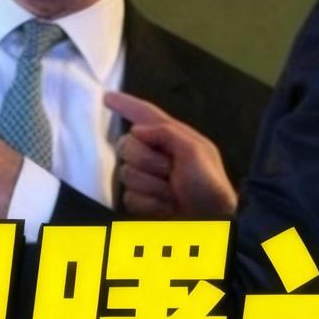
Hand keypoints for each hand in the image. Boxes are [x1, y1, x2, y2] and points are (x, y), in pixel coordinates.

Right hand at [106, 92, 237, 217]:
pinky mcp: (141, 200)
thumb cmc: (209, 183)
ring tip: (173, 193)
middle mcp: (155, 153)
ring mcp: (146, 178)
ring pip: (125, 174)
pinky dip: (150, 203)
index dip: (126, 104)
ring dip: (152, 185)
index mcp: (171, 136)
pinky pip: (129, 197)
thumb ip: (166, 132)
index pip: (144, 114)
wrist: (212, 221)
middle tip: (170, 171)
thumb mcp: (195, 150)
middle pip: (126, 145)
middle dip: (147, 160)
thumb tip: (136, 130)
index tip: (106, 97)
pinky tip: (166, 206)